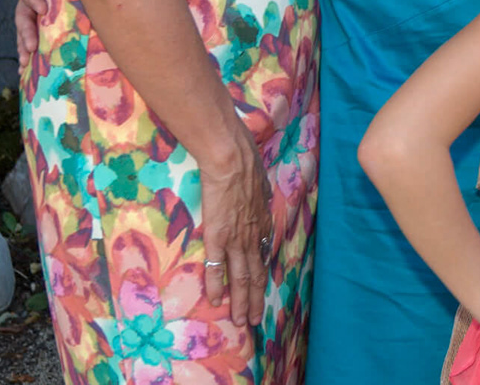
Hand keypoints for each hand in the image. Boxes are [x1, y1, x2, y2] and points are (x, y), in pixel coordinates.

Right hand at [12, 0, 50, 66]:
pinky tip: (31, 66)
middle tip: (30, 49)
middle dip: (25, 33)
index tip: (42, 9)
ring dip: (25, 46)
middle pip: (23, 15)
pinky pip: (38, 30)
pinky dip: (33, 47)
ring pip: (27, 28)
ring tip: (25, 64)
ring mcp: (35, 5)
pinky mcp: (45, 13)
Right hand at [196, 121, 275, 325]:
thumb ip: (258, 200)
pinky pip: (217, 266)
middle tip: (255, 320)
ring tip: (241, 320)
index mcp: (261, 224)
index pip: (263, 257)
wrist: (232, 159)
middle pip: (255, 273)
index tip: (261, 293)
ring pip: (240, 276)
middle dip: (255, 299)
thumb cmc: (245, 166)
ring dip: (241, 301)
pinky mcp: (218, 236)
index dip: (262, 277)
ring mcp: (236, 238)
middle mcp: (252, 235)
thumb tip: (257, 200)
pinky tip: (216, 300)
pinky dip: (217, 285)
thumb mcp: (259, 186)